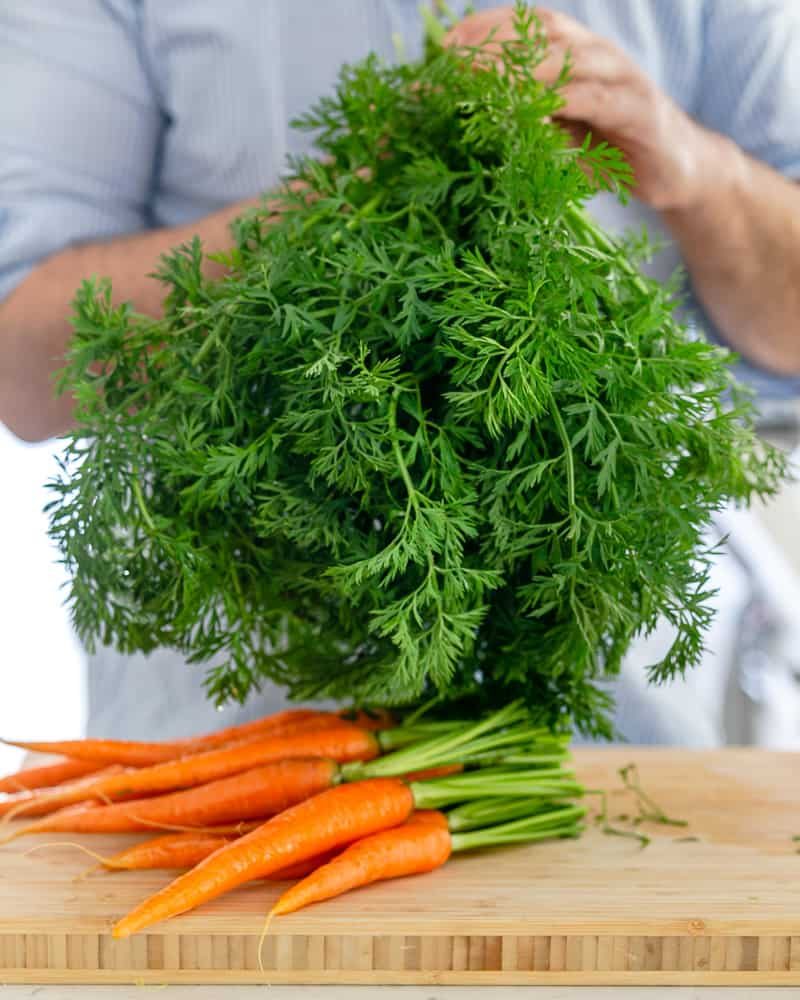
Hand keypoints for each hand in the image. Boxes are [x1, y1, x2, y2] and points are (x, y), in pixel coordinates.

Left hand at [444, 6, 715, 212]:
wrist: (674, 172)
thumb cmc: (608, 150)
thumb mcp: (558, 132)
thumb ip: (524, 118)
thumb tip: (471, 118)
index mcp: (576, 52)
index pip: (526, 24)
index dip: (485, 29)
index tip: (444, 48)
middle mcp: (598, 54)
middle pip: (541, 33)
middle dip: (493, 45)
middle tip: (452, 65)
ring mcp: (620, 77)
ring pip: (567, 58)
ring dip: (521, 67)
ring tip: (482, 81)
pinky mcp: (637, 109)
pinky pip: (595, 97)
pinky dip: (562, 99)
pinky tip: (534, 109)